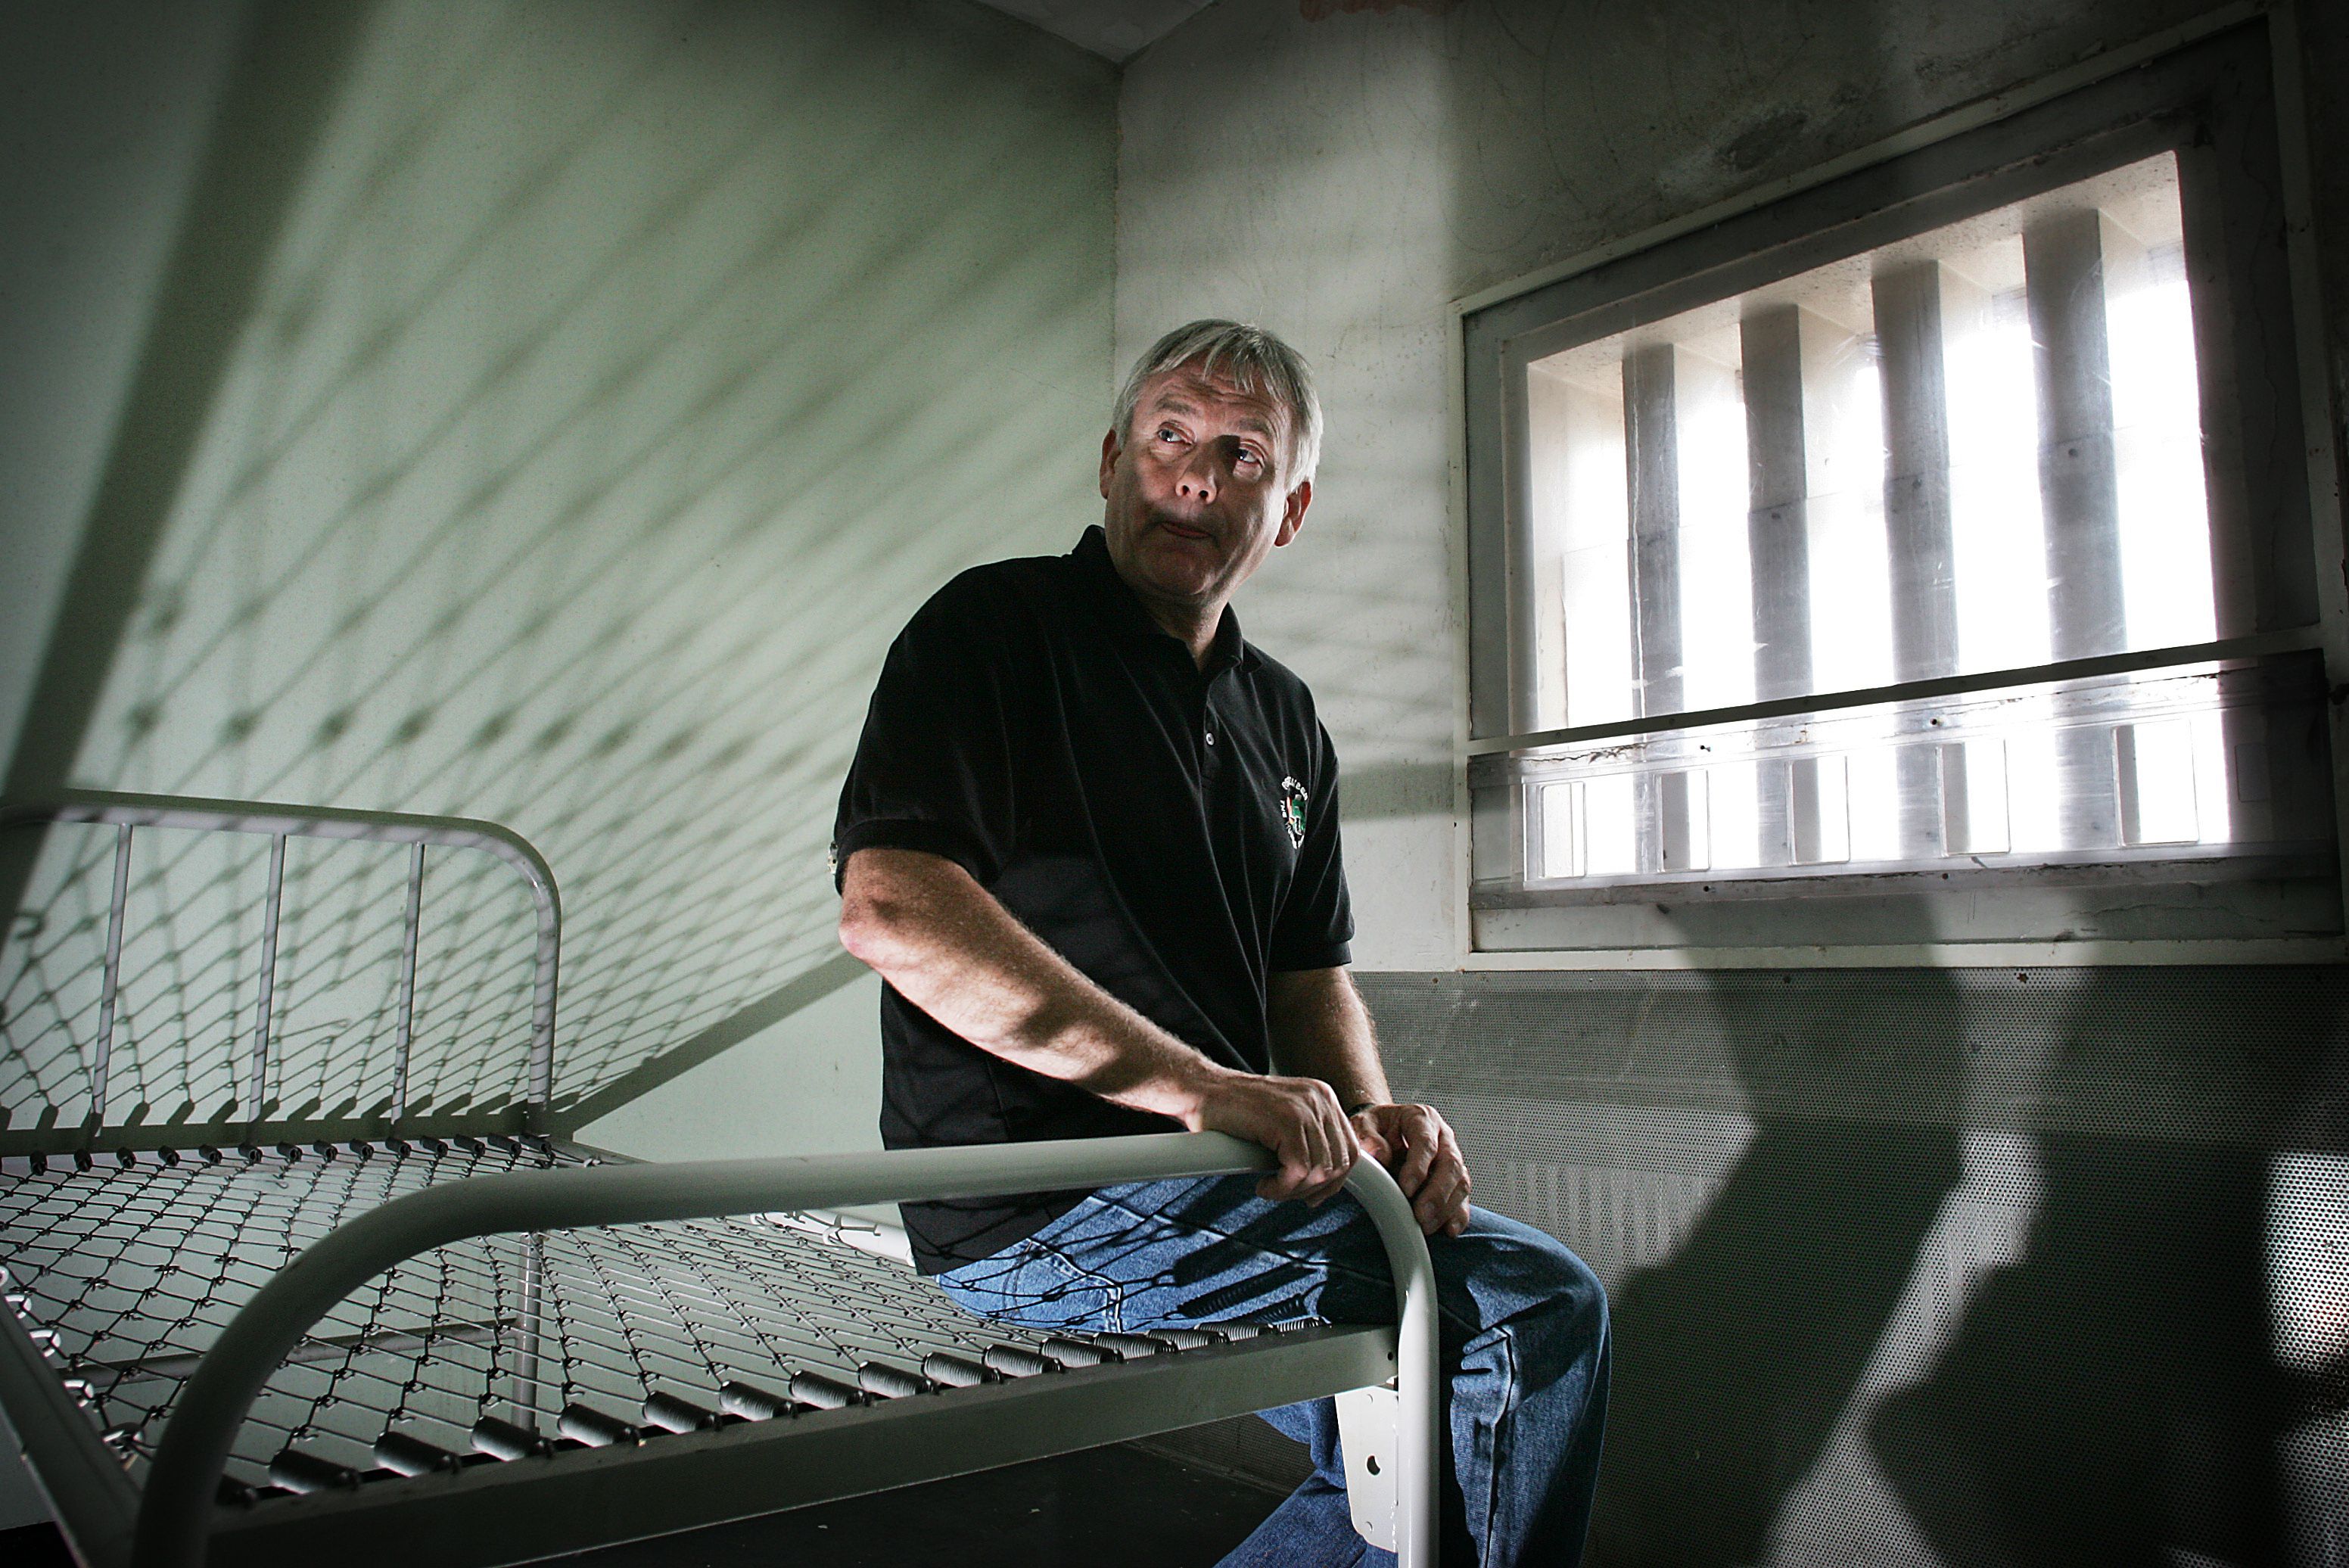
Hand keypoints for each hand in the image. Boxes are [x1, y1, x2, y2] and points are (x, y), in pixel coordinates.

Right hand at [1192, 1069, 1359, 1205]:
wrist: (1202, 1092)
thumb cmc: (1235, 1112)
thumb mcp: (1284, 1121)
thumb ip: (1309, 1140)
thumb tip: (1328, 1181)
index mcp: (1323, 1098)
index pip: (1350, 1149)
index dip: (1335, 1180)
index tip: (1313, 1194)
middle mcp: (1319, 1099)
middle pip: (1339, 1163)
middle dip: (1315, 1189)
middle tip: (1287, 1193)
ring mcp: (1304, 1108)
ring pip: (1319, 1171)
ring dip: (1294, 1191)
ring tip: (1272, 1189)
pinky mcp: (1286, 1120)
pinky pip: (1298, 1171)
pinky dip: (1282, 1189)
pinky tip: (1264, 1186)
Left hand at [1351, 1103, 1470, 1236]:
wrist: (1382, 1131)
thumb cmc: (1375, 1128)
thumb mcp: (1363, 1125)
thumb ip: (1367, 1137)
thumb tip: (1380, 1155)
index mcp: (1420, 1118)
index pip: (1426, 1142)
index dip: (1418, 1167)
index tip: (1406, 1189)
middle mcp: (1442, 1136)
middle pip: (1451, 1163)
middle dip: (1437, 1193)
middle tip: (1420, 1215)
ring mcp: (1451, 1157)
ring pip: (1460, 1182)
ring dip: (1446, 1208)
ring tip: (1427, 1226)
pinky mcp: (1454, 1179)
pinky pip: (1463, 1197)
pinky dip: (1458, 1215)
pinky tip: (1449, 1230)